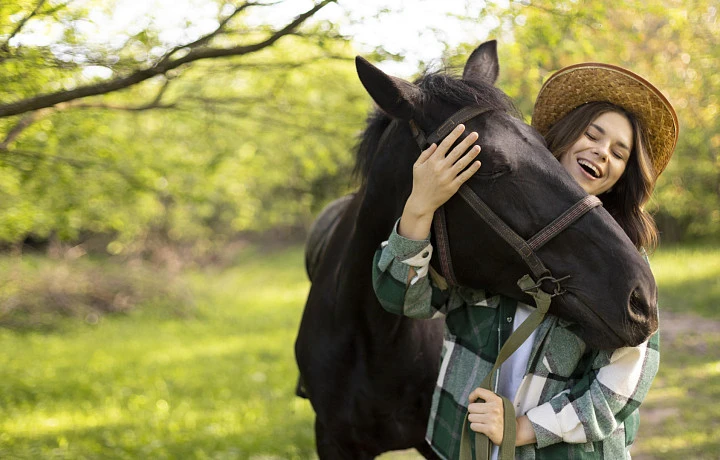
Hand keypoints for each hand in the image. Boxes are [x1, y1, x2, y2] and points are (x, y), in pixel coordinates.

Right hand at [398, 124, 480, 239]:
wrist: (422, 202)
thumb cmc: (419, 183)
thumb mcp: (417, 166)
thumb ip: (425, 154)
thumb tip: (435, 144)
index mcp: (432, 161)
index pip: (445, 144)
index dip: (454, 134)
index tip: (462, 127)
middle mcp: (441, 167)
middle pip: (456, 151)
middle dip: (466, 142)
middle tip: (475, 134)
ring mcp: (448, 177)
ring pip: (462, 163)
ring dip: (471, 154)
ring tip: (478, 146)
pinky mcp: (453, 186)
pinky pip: (464, 176)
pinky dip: (471, 170)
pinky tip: (478, 163)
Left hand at [468, 387, 504, 445]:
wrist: (514, 432)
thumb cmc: (502, 417)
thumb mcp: (499, 404)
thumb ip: (488, 399)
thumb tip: (472, 399)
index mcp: (496, 400)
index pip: (478, 391)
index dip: (472, 396)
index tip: (472, 401)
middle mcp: (494, 408)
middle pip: (471, 407)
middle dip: (473, 412)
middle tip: (480, 415)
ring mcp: (492, 419)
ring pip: (470, 417)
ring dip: (474, 420)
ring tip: (482, 422)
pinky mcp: (490, 429)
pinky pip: (473, 426)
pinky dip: (476, 427)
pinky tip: (483, 427)